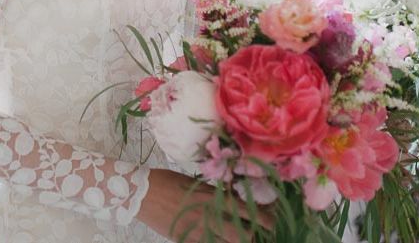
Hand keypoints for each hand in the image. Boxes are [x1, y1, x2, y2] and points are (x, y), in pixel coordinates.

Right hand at [136, 168, 273, 242]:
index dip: (265, 219)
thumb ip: (216, 193)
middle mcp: (209, 218)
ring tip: (247, 239)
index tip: (276, 221)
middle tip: (266, 235)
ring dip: (240, 242)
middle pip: (243, 236)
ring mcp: (198, 234)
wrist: (142, 194)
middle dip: (257, 237)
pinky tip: (223, 242)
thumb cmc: (170, 181)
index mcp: (213, 198)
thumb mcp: (197, 183)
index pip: (247, 211)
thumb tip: (235, 199)